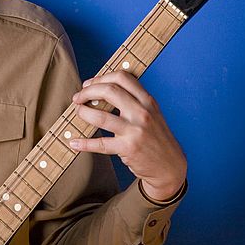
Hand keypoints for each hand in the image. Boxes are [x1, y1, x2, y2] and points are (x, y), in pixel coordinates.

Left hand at [69, 71, 186, 200]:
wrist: (170, 166)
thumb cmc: (156, 138)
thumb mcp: (152, 114)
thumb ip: (134, 101)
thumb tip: (103, 90)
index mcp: (147, 101)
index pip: (122, 78)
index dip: (101, 78)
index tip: (89, 84)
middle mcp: (142, 113)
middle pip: (109, 91)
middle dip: (88, 92)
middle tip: (78, 98)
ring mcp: (135, 130)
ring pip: (101, 116)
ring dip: (83, 113)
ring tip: (77, 113)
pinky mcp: (128, 148)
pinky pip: (100, 144)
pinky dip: (84, 143)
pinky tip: (74, 142)